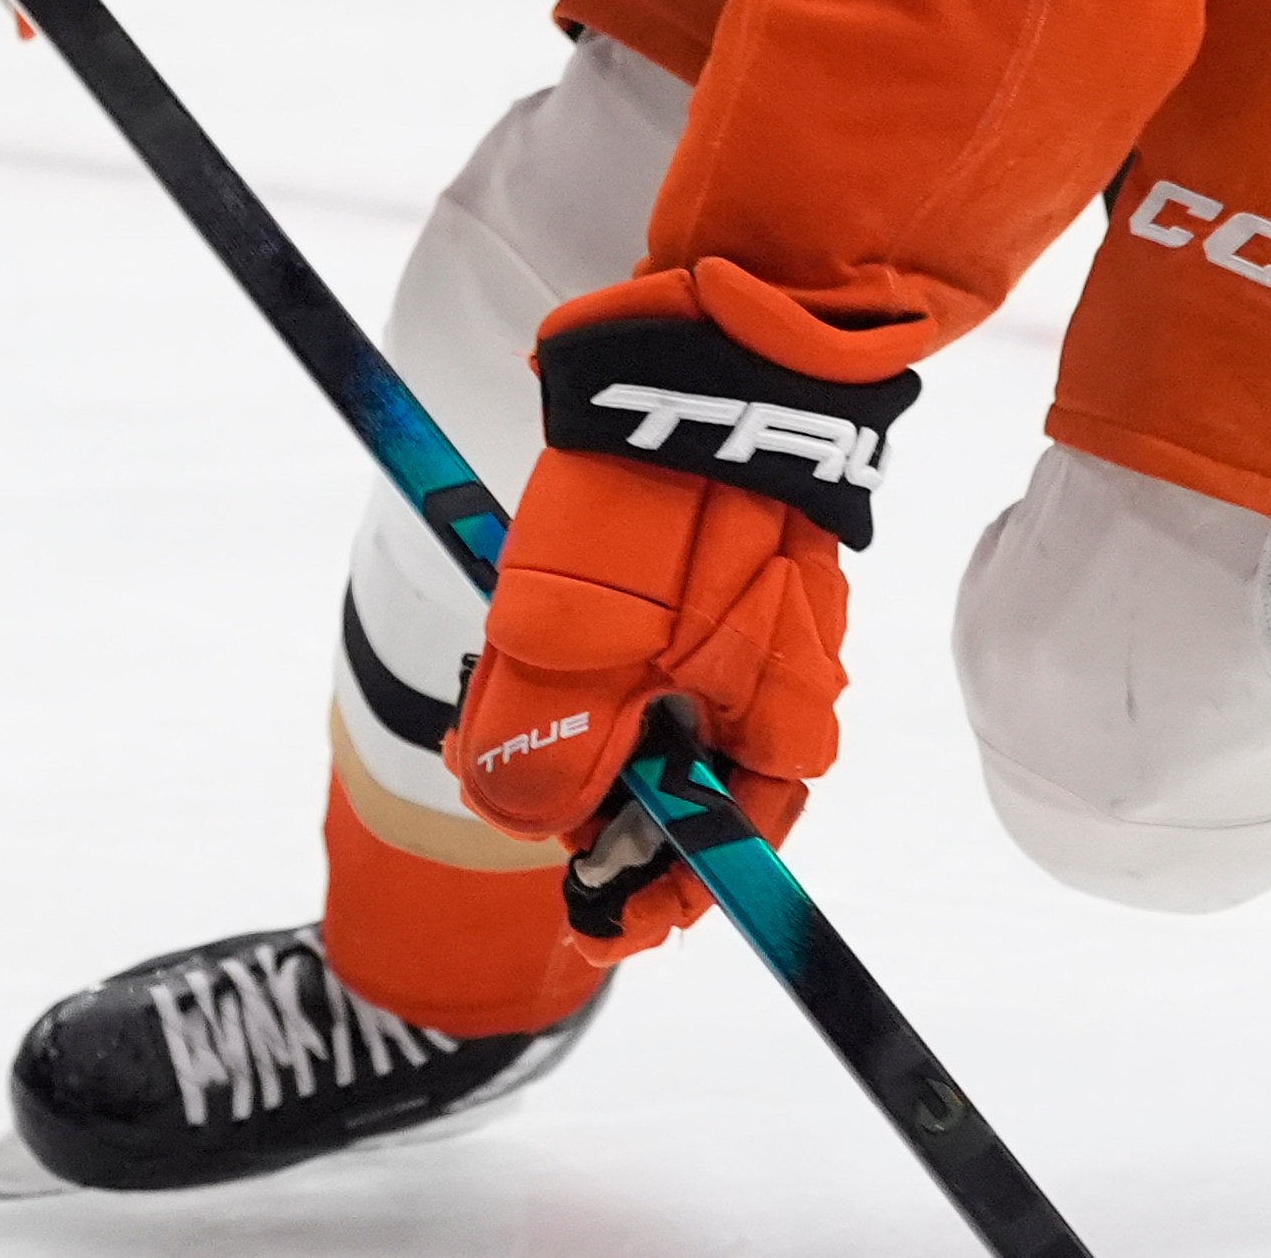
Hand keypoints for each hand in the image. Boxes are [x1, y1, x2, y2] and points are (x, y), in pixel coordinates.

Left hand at [443, 262, 905, 965]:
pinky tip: (529, 618)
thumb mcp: (576, 653)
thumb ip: (548, 761)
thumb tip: (531, 822)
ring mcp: (751, 622)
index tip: (585, 919)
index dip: (648, 899)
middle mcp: (778, 686)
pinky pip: (652, 645)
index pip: (726, 857)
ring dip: (575, 720)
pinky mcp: (717, 569)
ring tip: (493, 685)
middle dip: (586, 797)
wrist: (703, 351)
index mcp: (778, 729)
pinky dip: (590, 655)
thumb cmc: (656, 507)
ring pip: (655, 713)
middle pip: (682, 786)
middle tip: (491, 767)